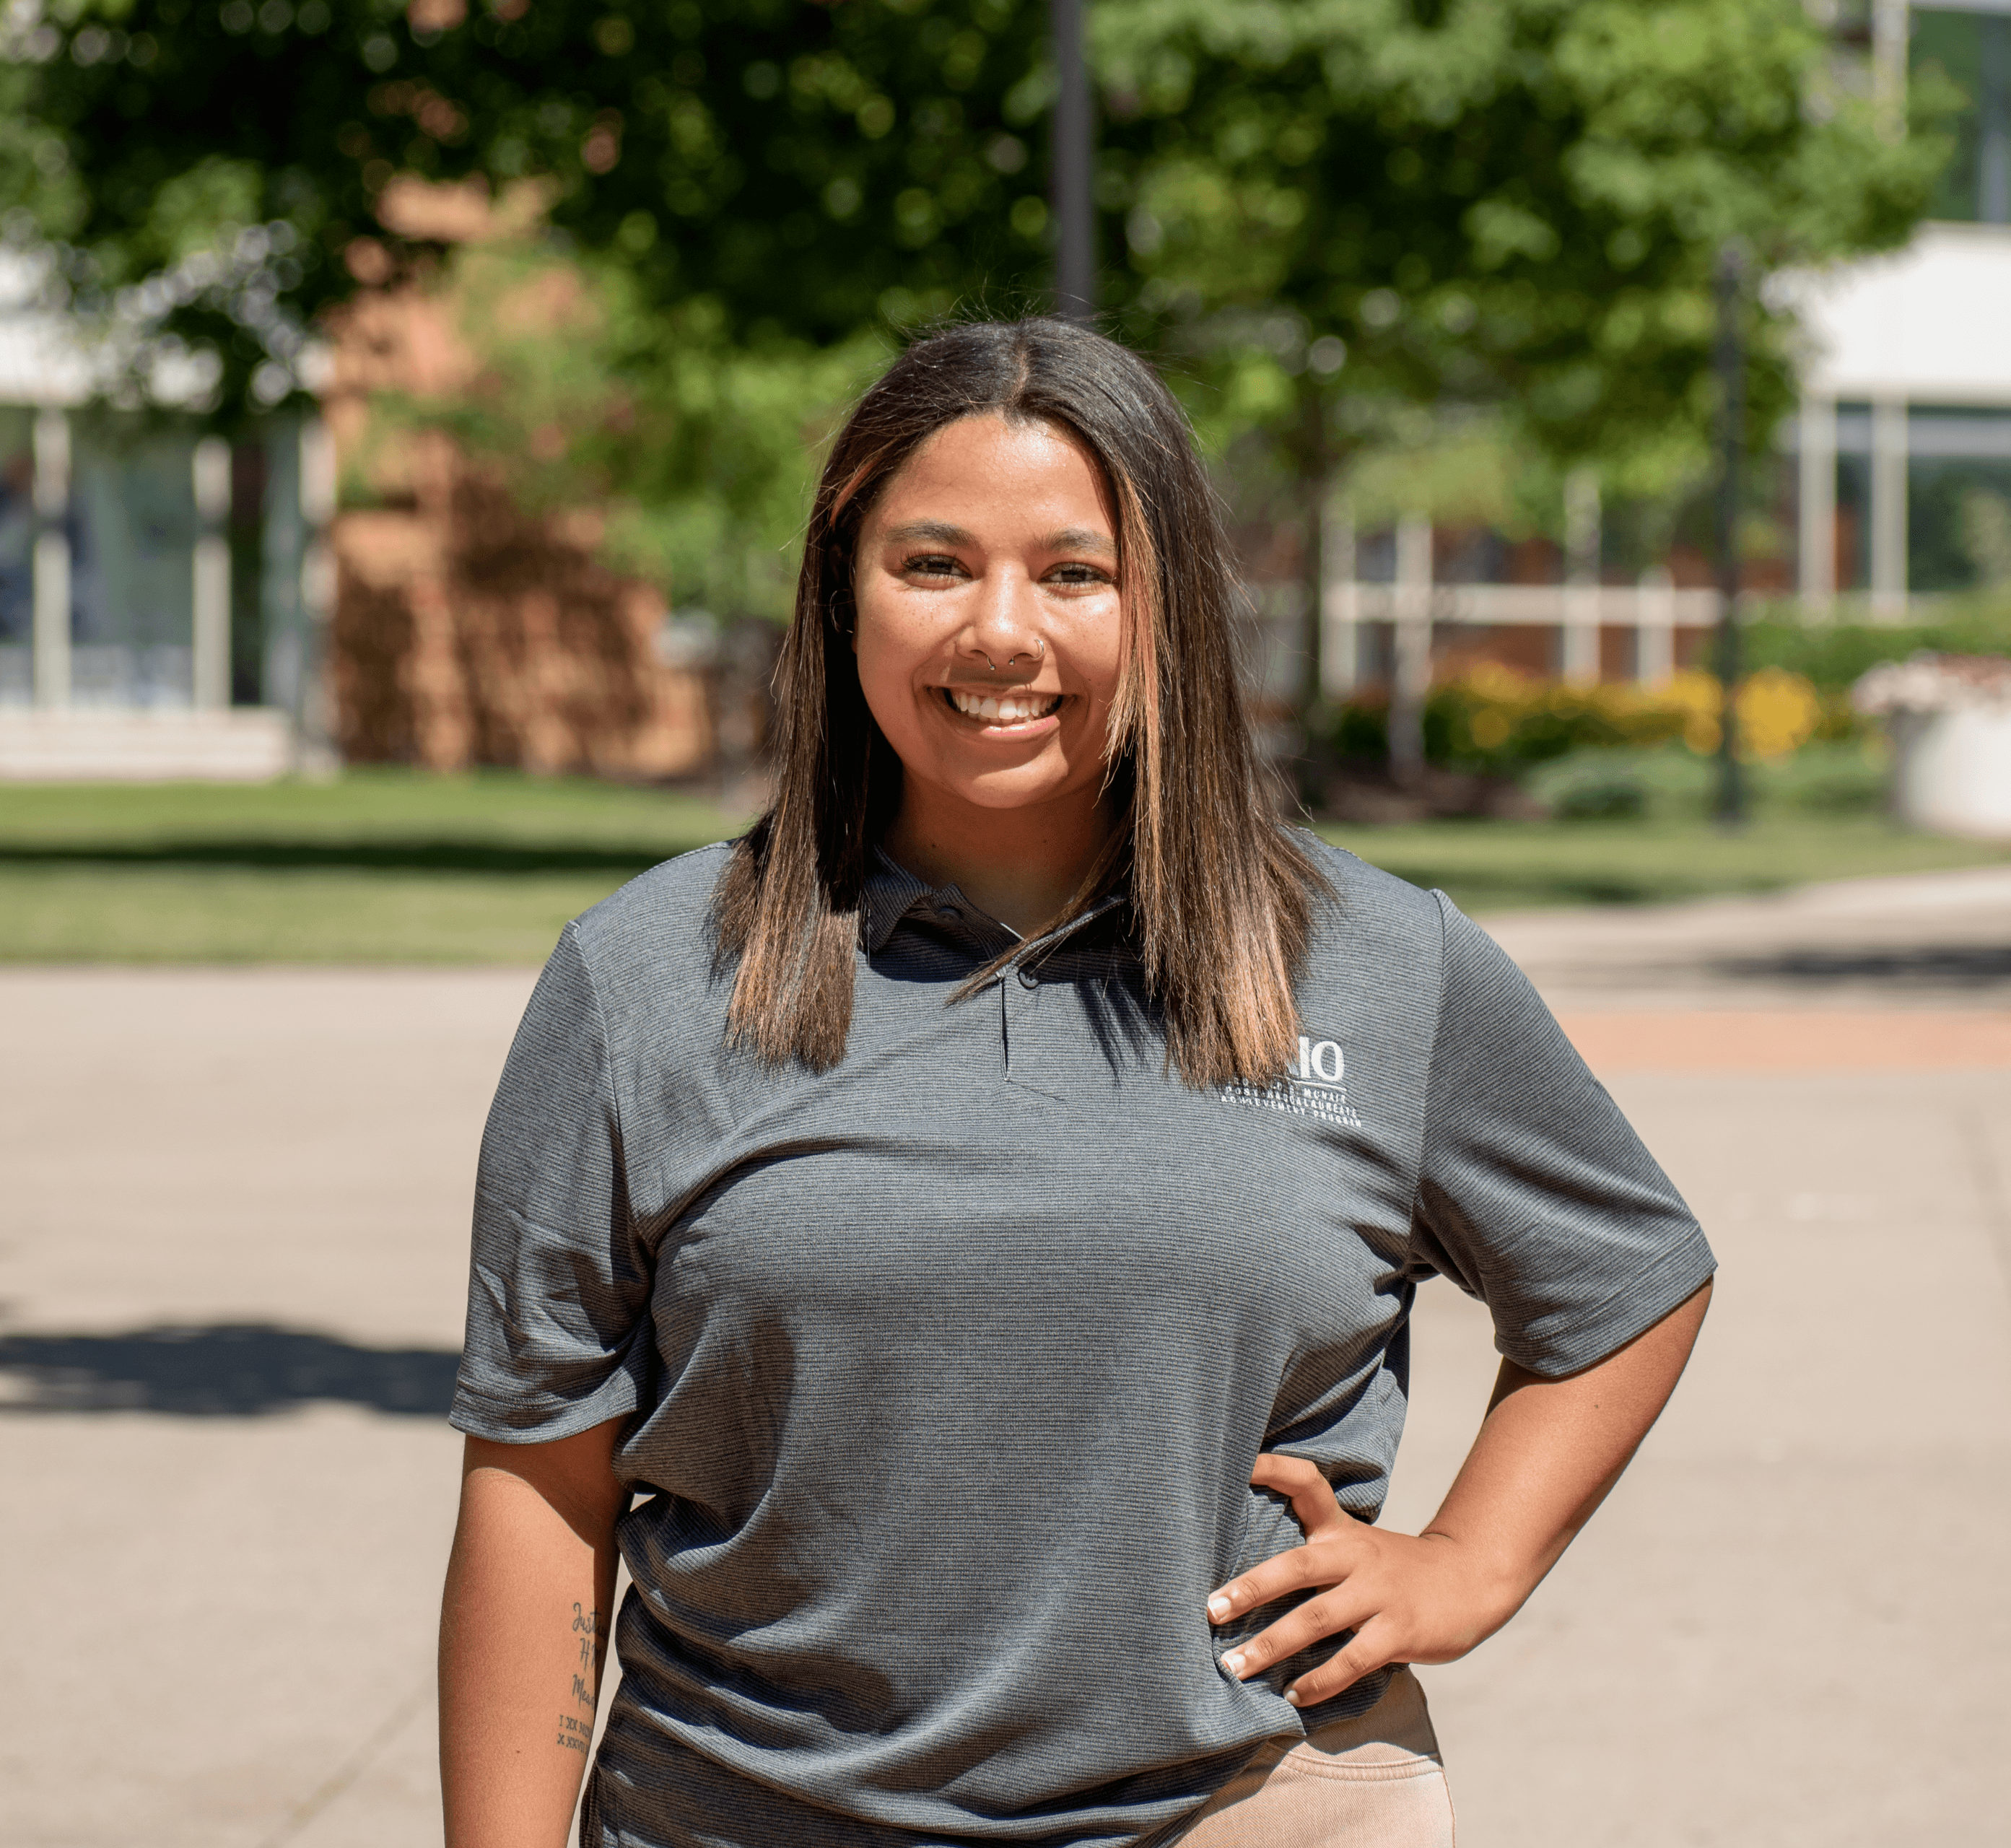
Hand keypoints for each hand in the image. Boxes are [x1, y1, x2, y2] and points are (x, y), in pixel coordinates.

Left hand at [1205, 1454, 1519, 1707]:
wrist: (1471, 1580)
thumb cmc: (1394, 1569)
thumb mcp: (1355, 1544)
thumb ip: (1312, 1551)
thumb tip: (1243, 1577)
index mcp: (1342, 1531)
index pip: (1308, 1485)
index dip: (1275, 1470)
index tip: (1240, 1463)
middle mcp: (1357, 1556)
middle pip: (1299, 1567)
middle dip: (1252, 1589)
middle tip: (1211, 1609)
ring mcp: (1380, 1594)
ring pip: (1318, 1619)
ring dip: (1273, 1646)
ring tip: (1235, 1667)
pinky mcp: (1400, 1631)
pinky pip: (1352, 1660)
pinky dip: (1321, 1680)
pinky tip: (1294, 1694)